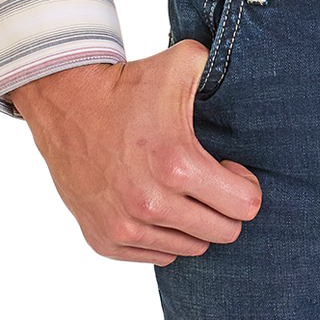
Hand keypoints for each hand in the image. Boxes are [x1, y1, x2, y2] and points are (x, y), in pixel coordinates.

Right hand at [7, 41, 262, 266]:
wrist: (66, 104)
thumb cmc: (129, 85)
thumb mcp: (181, 64)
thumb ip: (221, 65)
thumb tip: (254, 66)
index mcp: (176, 164)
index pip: (244, 206)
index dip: (244, 186)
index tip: (228, 169)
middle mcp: (150, 204)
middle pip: (222, 232)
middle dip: (224, 207)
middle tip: (208, 180)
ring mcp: (124, 227)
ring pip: (191, 247)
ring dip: (193, 222)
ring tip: (180, 189)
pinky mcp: (104, 240)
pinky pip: (158, 256)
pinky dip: (164, 235)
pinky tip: (156, 205)